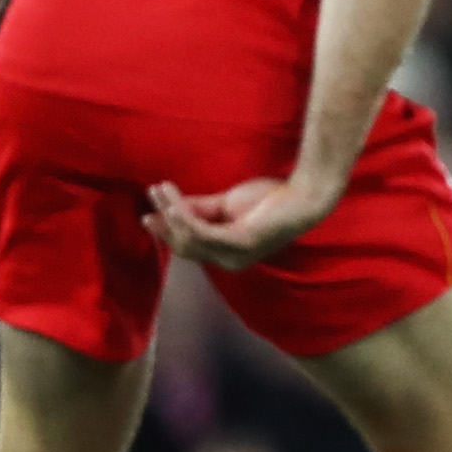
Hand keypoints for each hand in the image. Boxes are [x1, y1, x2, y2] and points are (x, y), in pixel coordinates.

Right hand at [141, 174, 338, 270]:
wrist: (302, 196)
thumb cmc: (269, 199)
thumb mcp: (227, 204)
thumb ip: (200, 208)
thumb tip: (171, 206)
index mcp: (227, 254)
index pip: (189, 246)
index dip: (167, 230)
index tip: (149, 213)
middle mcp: (230, 261)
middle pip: (185, 246)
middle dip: (164, 223)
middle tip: (149, 199)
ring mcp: (236, 255)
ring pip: (190, 238)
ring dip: (171, 212)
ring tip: (159, 190)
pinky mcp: (241, 243)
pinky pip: (203, 233)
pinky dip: (184, 218)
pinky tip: (174, 203)